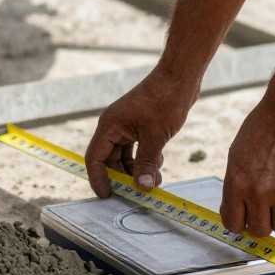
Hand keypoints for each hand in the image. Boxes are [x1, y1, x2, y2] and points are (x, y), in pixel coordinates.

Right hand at [85, 66, 198, 196]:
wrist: (180, 77)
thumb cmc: (165, 101)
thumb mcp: (155, 137)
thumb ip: (146, 164)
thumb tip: (142, 187)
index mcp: (109, 126)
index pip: (94, 158)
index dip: (99, 179)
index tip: (108, 196)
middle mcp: (114, 127)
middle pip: (110, 160)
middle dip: (123, 177)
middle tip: (137, 193)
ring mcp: (127, 126)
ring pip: (126, 156)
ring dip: (137, 170)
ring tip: (154, 182)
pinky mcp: (140, 126)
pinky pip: (137, 149)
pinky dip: (145, 160)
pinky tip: (159, 166)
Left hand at [221, 94, 274, 236]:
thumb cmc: (262, 129)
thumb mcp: (237, 155)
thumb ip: (236, 184)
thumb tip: (236, 210)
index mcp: (236, 183)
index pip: (233, 224)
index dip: (239, 224)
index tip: (245, 219)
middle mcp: (257, 192)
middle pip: (259, 231)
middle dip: (262, 223)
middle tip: (266, 212)